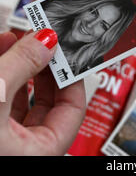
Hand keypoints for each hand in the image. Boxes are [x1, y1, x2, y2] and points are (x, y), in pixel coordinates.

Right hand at [0, 30, 84, 155]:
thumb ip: (22, 66)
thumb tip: (46, 41)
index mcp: (39, 152)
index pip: (74, 109)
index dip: (72, 74)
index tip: (66, 48)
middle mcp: (23, 148)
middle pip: (47, 99)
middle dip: (44, 63)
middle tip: (45, 38)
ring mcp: (4, 139)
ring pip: (21, 96)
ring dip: (21, 63)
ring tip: (21, 38)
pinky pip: (2, 97)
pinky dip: (3, 71)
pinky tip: (3, 46)